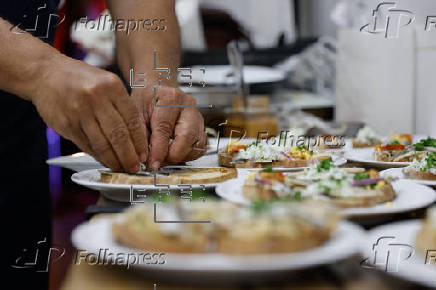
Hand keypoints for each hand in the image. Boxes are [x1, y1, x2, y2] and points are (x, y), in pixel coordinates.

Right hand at [32, 56, 147, 172]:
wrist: (45, 73)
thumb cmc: (80, 79)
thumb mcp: (106, 82)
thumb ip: (121, 105)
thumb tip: (136, 137)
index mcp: (112, 87)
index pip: (132, 120)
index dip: (139, 141)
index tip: (143, 154)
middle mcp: (96, 99)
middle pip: (118, 135)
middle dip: (129, 156)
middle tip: (134, 167)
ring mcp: (79, 112)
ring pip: (102, 144)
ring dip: (114, 160)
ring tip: (121, 168)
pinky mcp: (66, 124)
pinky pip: (86, 145)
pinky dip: (98, 156)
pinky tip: (105, 161)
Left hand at [132, 86, 206, 167]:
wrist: (157, 92)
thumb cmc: (146, 100)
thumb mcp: (136, 112)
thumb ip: (140, 134)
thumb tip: (145, 158)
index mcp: (171, 99)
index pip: (166, 129)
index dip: (159, 150)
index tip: (153, 163)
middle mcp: (188, 107)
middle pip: (187, 137)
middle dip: (173, 155)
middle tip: (159, 162)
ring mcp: (198, 117)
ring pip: (197, 145)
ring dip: (181, 156)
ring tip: (165, 156)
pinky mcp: (201, 128)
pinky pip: (200, 148)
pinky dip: (187, 155)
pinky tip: (174, 152)